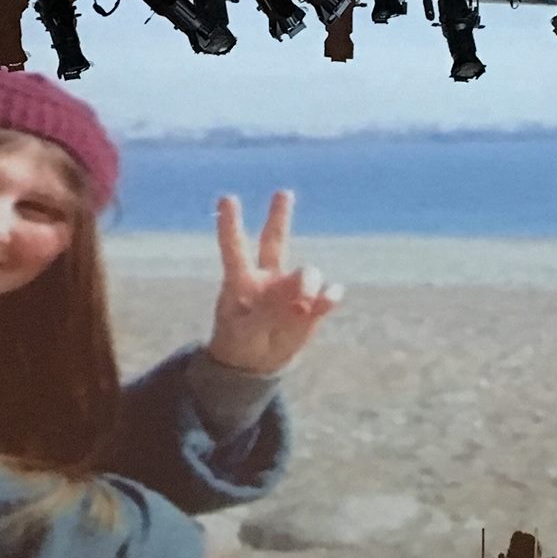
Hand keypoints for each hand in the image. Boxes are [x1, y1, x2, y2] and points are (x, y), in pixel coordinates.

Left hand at [206, 191, 341, 375]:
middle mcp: (267, 278)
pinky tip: (329, 299)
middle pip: (275, 241)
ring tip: (301, 307)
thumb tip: (303, 301)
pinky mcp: (312, 307)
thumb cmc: (239, 343)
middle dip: (279, 217)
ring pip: (307, 272)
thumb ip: (267, 314)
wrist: (255, 364)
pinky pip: (326, 295)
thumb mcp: (244, 333)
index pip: (235, 248)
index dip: (231, 225)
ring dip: (308, 284)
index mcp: (240, 280)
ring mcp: (291, 290)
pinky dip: (329, 296)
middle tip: (283, 193)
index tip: (227, 199)